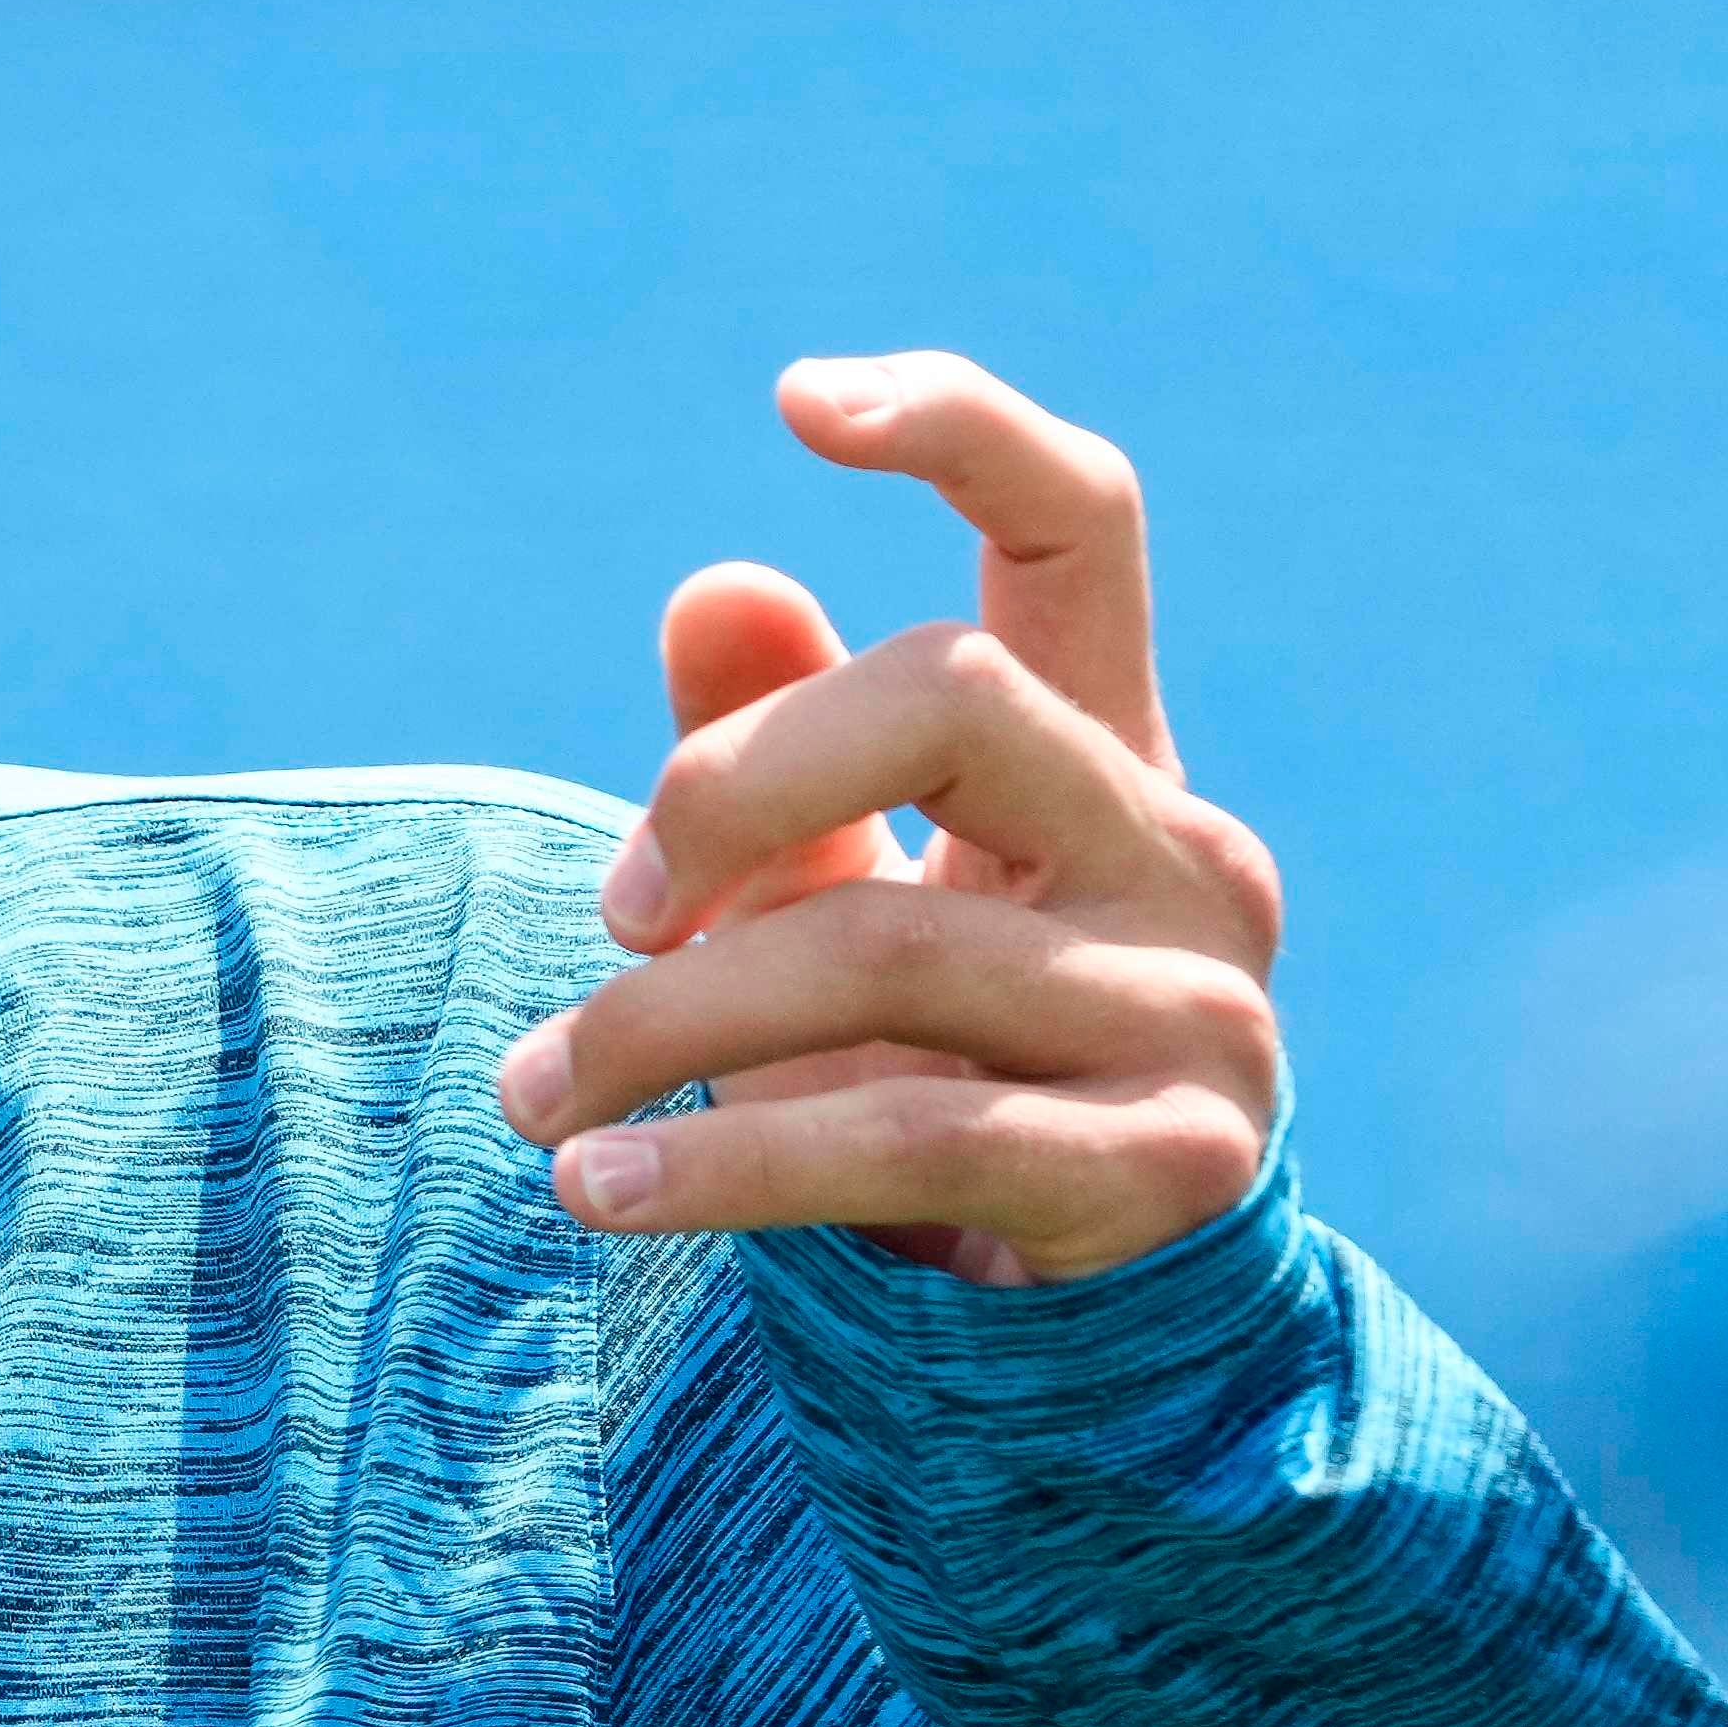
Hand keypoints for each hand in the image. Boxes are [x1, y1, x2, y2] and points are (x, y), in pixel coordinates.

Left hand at [487, 363, 1283, 1288]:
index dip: (963, 429)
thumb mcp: (850, 896)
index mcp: (1107, 750)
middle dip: (733, 785)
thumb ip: (778, 753)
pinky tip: (595, 1191)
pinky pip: (907, 1140)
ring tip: (532, 1097)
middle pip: (956, 698)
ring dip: (665, 1027)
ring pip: (888, 950)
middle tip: (611, 911)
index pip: (1080, 524)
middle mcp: (1180, 847)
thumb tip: (714, 583)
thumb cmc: (941, 1068)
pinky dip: (719, 1166)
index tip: (798, 400)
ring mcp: (1196, 1005)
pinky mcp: (1171, 1164)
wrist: (1090, 1326)